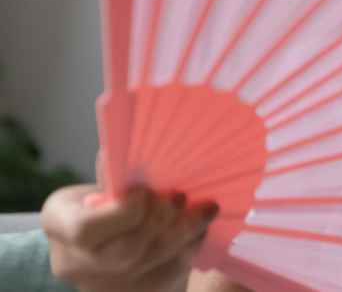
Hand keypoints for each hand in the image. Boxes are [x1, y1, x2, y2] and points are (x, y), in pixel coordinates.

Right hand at [41, 156, 218, 291]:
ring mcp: (102, 283)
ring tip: (204, 208)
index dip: (123, 212)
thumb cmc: (107, 201)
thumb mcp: (101, 182)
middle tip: (181, 196)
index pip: (85, 230)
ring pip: (151, 263)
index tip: (145, 191)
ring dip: (184, 232)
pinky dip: (189, 247)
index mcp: (58, 222)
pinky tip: (199, 227)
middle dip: (160, 221)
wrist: (106, 241)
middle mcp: (73, 260)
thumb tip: (132, 142)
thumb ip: (116, 173)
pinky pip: (168, 273)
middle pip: (124, 251)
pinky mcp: (135, 291)